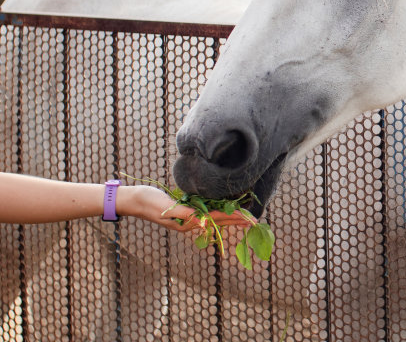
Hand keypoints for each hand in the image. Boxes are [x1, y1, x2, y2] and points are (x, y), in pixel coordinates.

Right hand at [117, 186, 252, 231]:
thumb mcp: (168, 208)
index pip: (216, 219)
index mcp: (188, 221)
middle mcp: (190, 221)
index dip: (233, 218)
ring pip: (213, 217)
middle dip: (236, 220)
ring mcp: (187, 217)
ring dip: (229, 216)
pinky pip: (204, 212)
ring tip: (245, 217)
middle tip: (255, 221)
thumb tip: (203, 222)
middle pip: (218, 220)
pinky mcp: (183, 210)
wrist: (134, 200)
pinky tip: (223, 210)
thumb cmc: (149, 202)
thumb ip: (185, 215)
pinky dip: (217, 211)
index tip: (248, 219)